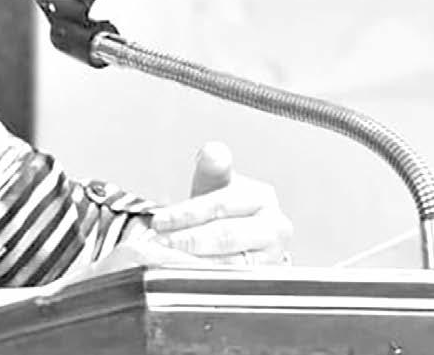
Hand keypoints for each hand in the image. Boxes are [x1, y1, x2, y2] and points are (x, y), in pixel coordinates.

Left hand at [149, 141, 292, 266]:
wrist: (238, 234)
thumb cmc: (224, 207)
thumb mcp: (215, 183)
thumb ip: (211, 168)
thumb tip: (214, 152)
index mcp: (262, 197)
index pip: (221, 204)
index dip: (187, 213)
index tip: (159, 222)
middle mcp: (274, 227)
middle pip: (226, 235)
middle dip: (188, 240)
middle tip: (159, 243)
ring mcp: (273, 256)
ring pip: (230, 262)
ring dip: (193, 261)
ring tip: (165, 259)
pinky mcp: (263, 279)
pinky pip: (231, 281)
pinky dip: (204, 278)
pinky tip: (182, 273)